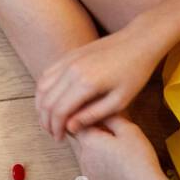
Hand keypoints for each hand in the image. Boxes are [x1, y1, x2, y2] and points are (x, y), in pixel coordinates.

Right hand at [36, 21, 168, 139]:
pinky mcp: (68, 56)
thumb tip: (70, 128)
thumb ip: (93, 115)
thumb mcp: (120, 100)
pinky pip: (46, 75)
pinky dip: (43, 90)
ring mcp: (67, 61)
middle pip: (46, 101)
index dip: (56, 128)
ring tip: (49, 119)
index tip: (60, 139)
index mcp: (85, 84)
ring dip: (41, 106)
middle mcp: (71, 71)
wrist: (139, 41)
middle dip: (46, 120)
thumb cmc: (135, 72)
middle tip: (53, 133)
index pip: (59, 111)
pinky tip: (50, 100)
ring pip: (41, 88)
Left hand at [70, 116, 172, 179]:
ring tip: (120, 150)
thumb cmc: (139, 160)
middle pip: (83, 138)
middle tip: (115, 133)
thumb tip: (103, 111)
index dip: (91, 117)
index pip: (78, 122)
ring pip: (88, 154)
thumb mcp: (129, 130)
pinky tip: (119, 164)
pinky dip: (102, 164)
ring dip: (99, 149)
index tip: (102, 116)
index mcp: (88, 141)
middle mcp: (82, 157)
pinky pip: (94, 169)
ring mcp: (87, 172)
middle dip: (96, 133)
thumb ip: (112, 117)